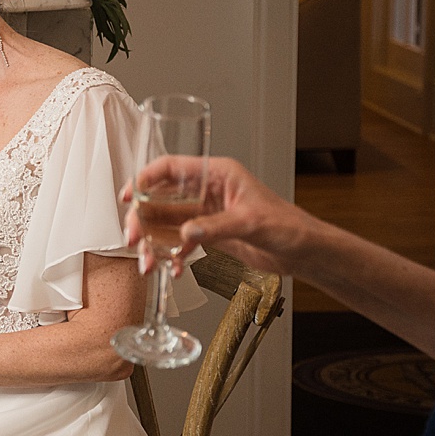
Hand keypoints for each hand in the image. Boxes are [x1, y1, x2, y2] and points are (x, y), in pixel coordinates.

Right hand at [121, 155, 311, 276]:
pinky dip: (171, 255)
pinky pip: (180, 242)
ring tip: (148, 261)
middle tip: (134, 238)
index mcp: (218, 174)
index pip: (171, 168)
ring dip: (153, 242)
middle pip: (161, 199)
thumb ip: (215, 227)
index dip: (145, 178)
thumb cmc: (289, 226)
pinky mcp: (209, 234)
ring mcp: (206, 213)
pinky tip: (171, 268)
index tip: (129, 195)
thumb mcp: (251, 223)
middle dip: (143, 220)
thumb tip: (184, 233)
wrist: (304, 252)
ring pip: (166, 223)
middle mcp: (207, 191)